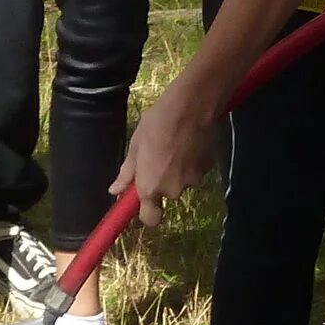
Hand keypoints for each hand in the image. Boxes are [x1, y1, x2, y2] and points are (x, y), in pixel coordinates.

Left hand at [113, 84, 219, 225]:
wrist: (192, 106)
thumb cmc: (157, 123)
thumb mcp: (135, 145)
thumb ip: (127, 173)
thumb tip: (115, 190)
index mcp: (150, 187)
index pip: (150, 219)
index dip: (148, 212)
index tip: (144, 199)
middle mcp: (173, 190)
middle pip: (167, 195)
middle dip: (164, 181)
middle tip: (160, 157)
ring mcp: (194, 180)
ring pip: (183, 181)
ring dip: (179, 170)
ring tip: (177, 145)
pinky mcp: (209, 168)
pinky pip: (196, 170)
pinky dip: (193, 161)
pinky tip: (190, 142)